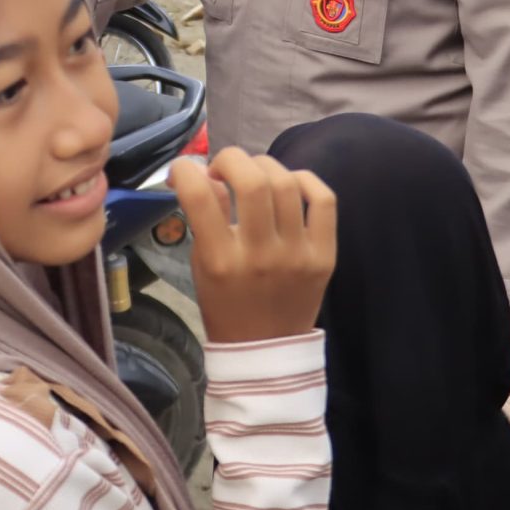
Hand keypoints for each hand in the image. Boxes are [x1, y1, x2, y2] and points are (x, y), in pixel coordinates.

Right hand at [171, 148, 337, 343]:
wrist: (266, 350)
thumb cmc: (225, 306)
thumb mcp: (202, 265)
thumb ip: (204, 219)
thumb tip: (206, 174)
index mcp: (221, 261)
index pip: (200, 197)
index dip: (186, 170)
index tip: (184, 169)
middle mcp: (260, 255)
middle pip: (252, 182)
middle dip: (231, 158)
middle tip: (223, 168)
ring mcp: (298, 254)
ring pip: (287, 183)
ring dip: (264, 166)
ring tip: (254, 176)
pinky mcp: (325, 255)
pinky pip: (324, 199)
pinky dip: (306, 180)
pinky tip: (290, 184)